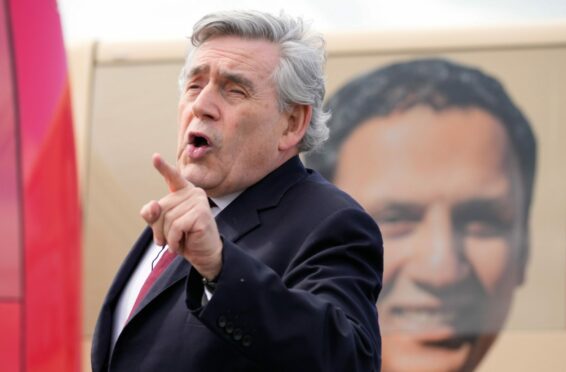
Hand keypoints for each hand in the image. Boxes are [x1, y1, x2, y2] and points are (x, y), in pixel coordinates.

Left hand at [140, 153, 221, 279]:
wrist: (204, 254)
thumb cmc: (185, 238)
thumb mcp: (163, 226)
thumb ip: (152, 214)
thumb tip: (152, 206)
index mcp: (184, 192)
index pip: (173, 177)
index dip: (163, 168)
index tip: (155, 157)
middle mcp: (193, 192)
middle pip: (161, 208)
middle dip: (160, 228)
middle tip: (169, 239)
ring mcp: (199, 202)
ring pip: (167, 219)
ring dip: (168, 236)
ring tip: (179, 241)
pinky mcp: (201, 214)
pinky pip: (176, 227)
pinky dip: (174, 240)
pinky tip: (181, 244)